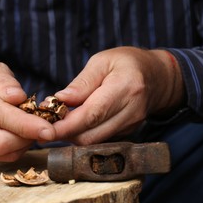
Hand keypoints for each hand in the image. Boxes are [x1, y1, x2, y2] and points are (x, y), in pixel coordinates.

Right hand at [0, 61, 55, 161]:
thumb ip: (5, 81)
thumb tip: (18, 97)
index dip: (26, 125)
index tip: (48, 130)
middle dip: (27, 138)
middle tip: (43, 127)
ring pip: (1, 154)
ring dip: (24, 144)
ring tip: (30, 128)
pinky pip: (0, 159)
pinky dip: (16, 150)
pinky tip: (19, 135)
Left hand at [53, 47, 183, 144]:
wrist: (158, 77)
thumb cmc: (128, 63)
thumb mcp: (102, 61)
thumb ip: (82, 82)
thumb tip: (59, 100)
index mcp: (125, 87)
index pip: (92, 114)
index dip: (65, 126)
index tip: (44, 131)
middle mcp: (131, 112)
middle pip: (91, 135)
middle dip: (63, 133)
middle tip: (44, 123)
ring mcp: (131, 126)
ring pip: (93, 141)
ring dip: (71, 135)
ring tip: (57, 121)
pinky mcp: (127, 133)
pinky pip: (100, 139)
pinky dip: (83, 134)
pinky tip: (73, 123)